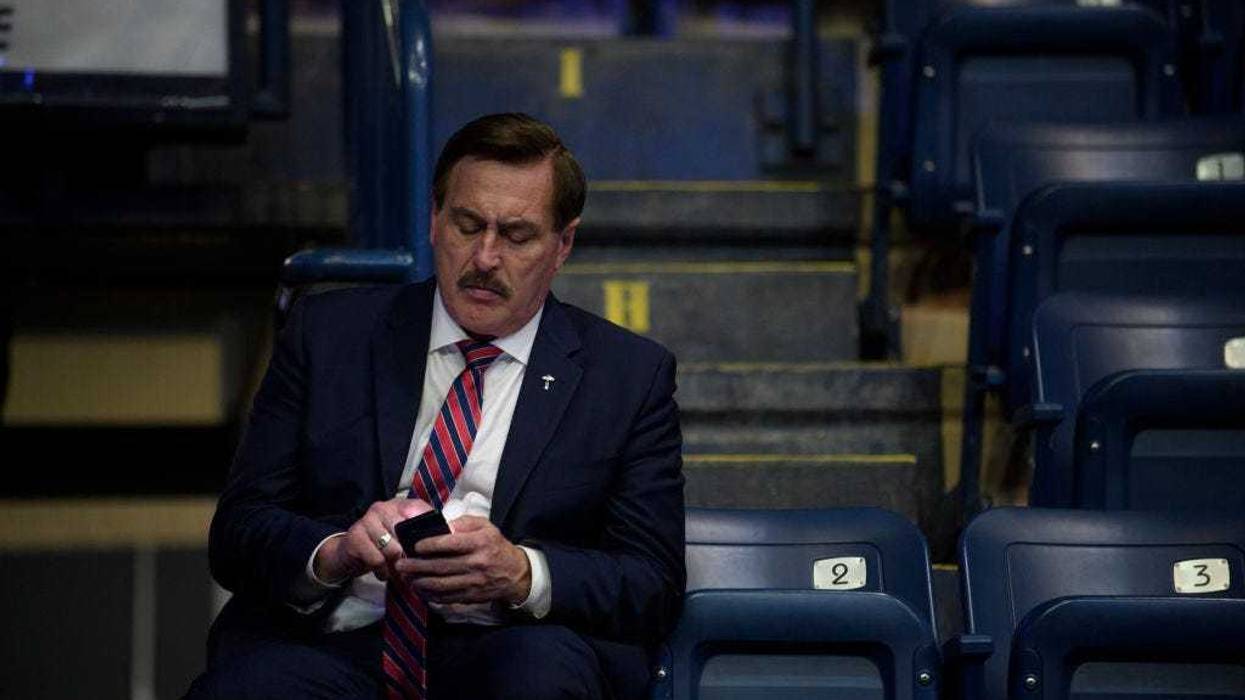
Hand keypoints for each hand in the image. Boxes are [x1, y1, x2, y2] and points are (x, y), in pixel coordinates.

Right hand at [314, 497, 432, 582]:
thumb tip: (451, 533)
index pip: (419, 510)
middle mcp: (381, 508)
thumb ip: (423, 530)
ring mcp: (366, 521)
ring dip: (396, 565)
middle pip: (405, 532)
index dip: (428, 530)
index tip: (431, 547)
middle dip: (410, 552)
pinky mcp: (355, 537)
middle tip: (412, 564)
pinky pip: (376, 559)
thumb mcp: (403, 534)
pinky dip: (382, 571)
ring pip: (392, 548)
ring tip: (396, 569)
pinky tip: (382, 571)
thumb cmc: (383, 543)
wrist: (348, 552)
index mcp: (397, 504)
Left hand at [394, 515, 531, 604]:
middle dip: (417, 566)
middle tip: (400, 564)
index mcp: (480, 543)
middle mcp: (477, 563)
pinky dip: (430, 594)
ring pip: (441, 584)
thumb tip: (441, 526)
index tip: (415, 546)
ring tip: (406, 577)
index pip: (451, 544)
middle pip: (442, 566)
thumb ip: (463, 523)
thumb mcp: (485, 526)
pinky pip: (447, 597)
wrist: (515, 573)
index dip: (430, 545)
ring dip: (420, 581)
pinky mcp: (471, 596)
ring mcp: (473, 582)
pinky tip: (419, 589)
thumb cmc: (495, 545)